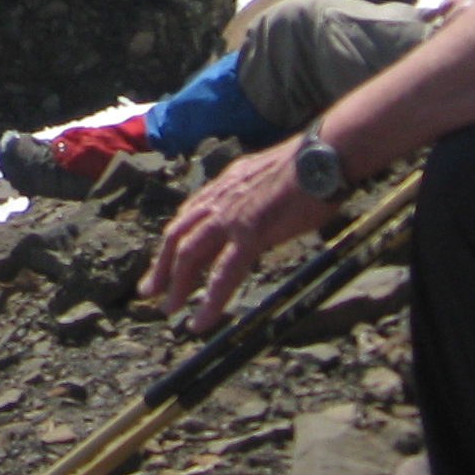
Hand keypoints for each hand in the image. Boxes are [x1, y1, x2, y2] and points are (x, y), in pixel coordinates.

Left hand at [140, 140, 333, 327]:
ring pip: (189, 255)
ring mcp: (231, 216)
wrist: (325, 154)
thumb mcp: (268, 175)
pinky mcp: (250, 233)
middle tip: (150, 291)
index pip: (188, 214)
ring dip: (176, 285)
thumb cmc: (311, 165)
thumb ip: (253, 192)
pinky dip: (209, 300)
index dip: (174, 239)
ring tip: (168, 310)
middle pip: (178, 235)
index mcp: (225, 183)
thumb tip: (257, 208)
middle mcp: (220, 197)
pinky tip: (201, 320)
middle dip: (161, 266)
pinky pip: (223, 273)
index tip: (165, 259)